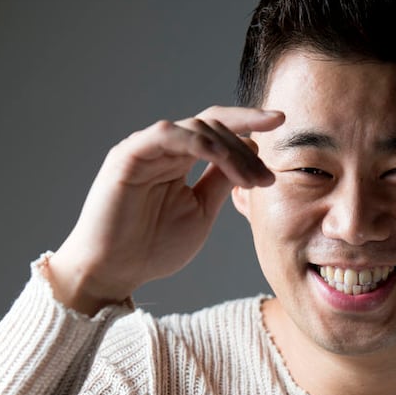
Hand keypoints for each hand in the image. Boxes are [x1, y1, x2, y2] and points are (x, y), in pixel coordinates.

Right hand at [48, 106, 284, 314]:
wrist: (114, 272)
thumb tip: (251, 153)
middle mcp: (164, 149)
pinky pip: (169, 136)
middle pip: (212, 123)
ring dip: (230, 148)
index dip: (249, 123)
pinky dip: (201, 143)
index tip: (281, 123)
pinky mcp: (129, 155)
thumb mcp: (201, 211)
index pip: (217, 131)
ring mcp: (146, 149)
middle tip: (268, 177)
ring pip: (196, 127)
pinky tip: (223, 160)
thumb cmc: (154, 247)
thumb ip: (222, 181)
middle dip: (247, 143)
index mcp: (180, 160)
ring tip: (251, 179)